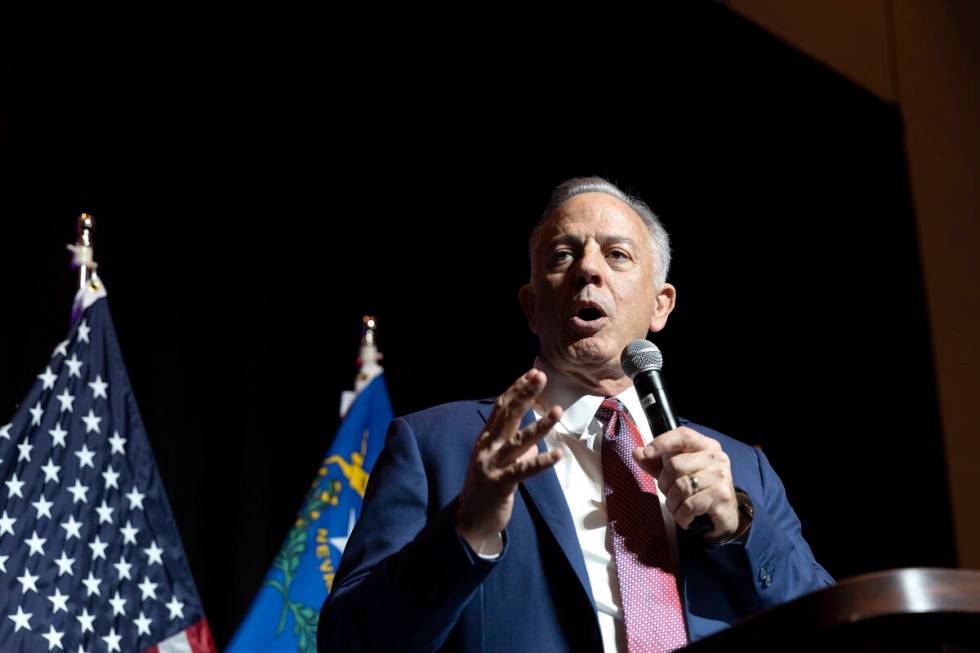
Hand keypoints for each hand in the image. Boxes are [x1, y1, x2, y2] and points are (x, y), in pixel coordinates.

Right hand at [455, 369, 562, 553]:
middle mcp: (488, 447)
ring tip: (557, 411)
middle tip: (541, 376)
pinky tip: (557, 454)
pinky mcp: (500, 484)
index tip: (533, 373)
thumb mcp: (498, 460)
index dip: (517, 388)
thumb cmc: (487, 488)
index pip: (502, 407)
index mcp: (486, 438)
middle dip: (525, 394)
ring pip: (519, 440)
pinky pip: (524, 470)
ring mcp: (492, 465)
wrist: (468, 521)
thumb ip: (514, 446)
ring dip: (540, 425)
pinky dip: (541, 462)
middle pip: (508, 415)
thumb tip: (536, 436)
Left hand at [632, 426, 738, 542]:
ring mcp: (721, 475)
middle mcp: (716, 457)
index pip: (682, 435)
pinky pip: (690, 505)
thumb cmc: (697, 489)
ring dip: (672, 503)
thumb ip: (656, 462)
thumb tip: (637, 452)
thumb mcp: (674, 473)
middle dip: (664, 484)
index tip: (647, 453)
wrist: (723, 515)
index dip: (663, 442)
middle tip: (669, 494)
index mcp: (704, 445)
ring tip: (677, 508)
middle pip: (675, 465)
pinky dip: (682, 515)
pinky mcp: (722, 495)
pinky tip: (685, 518)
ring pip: (681, 486)